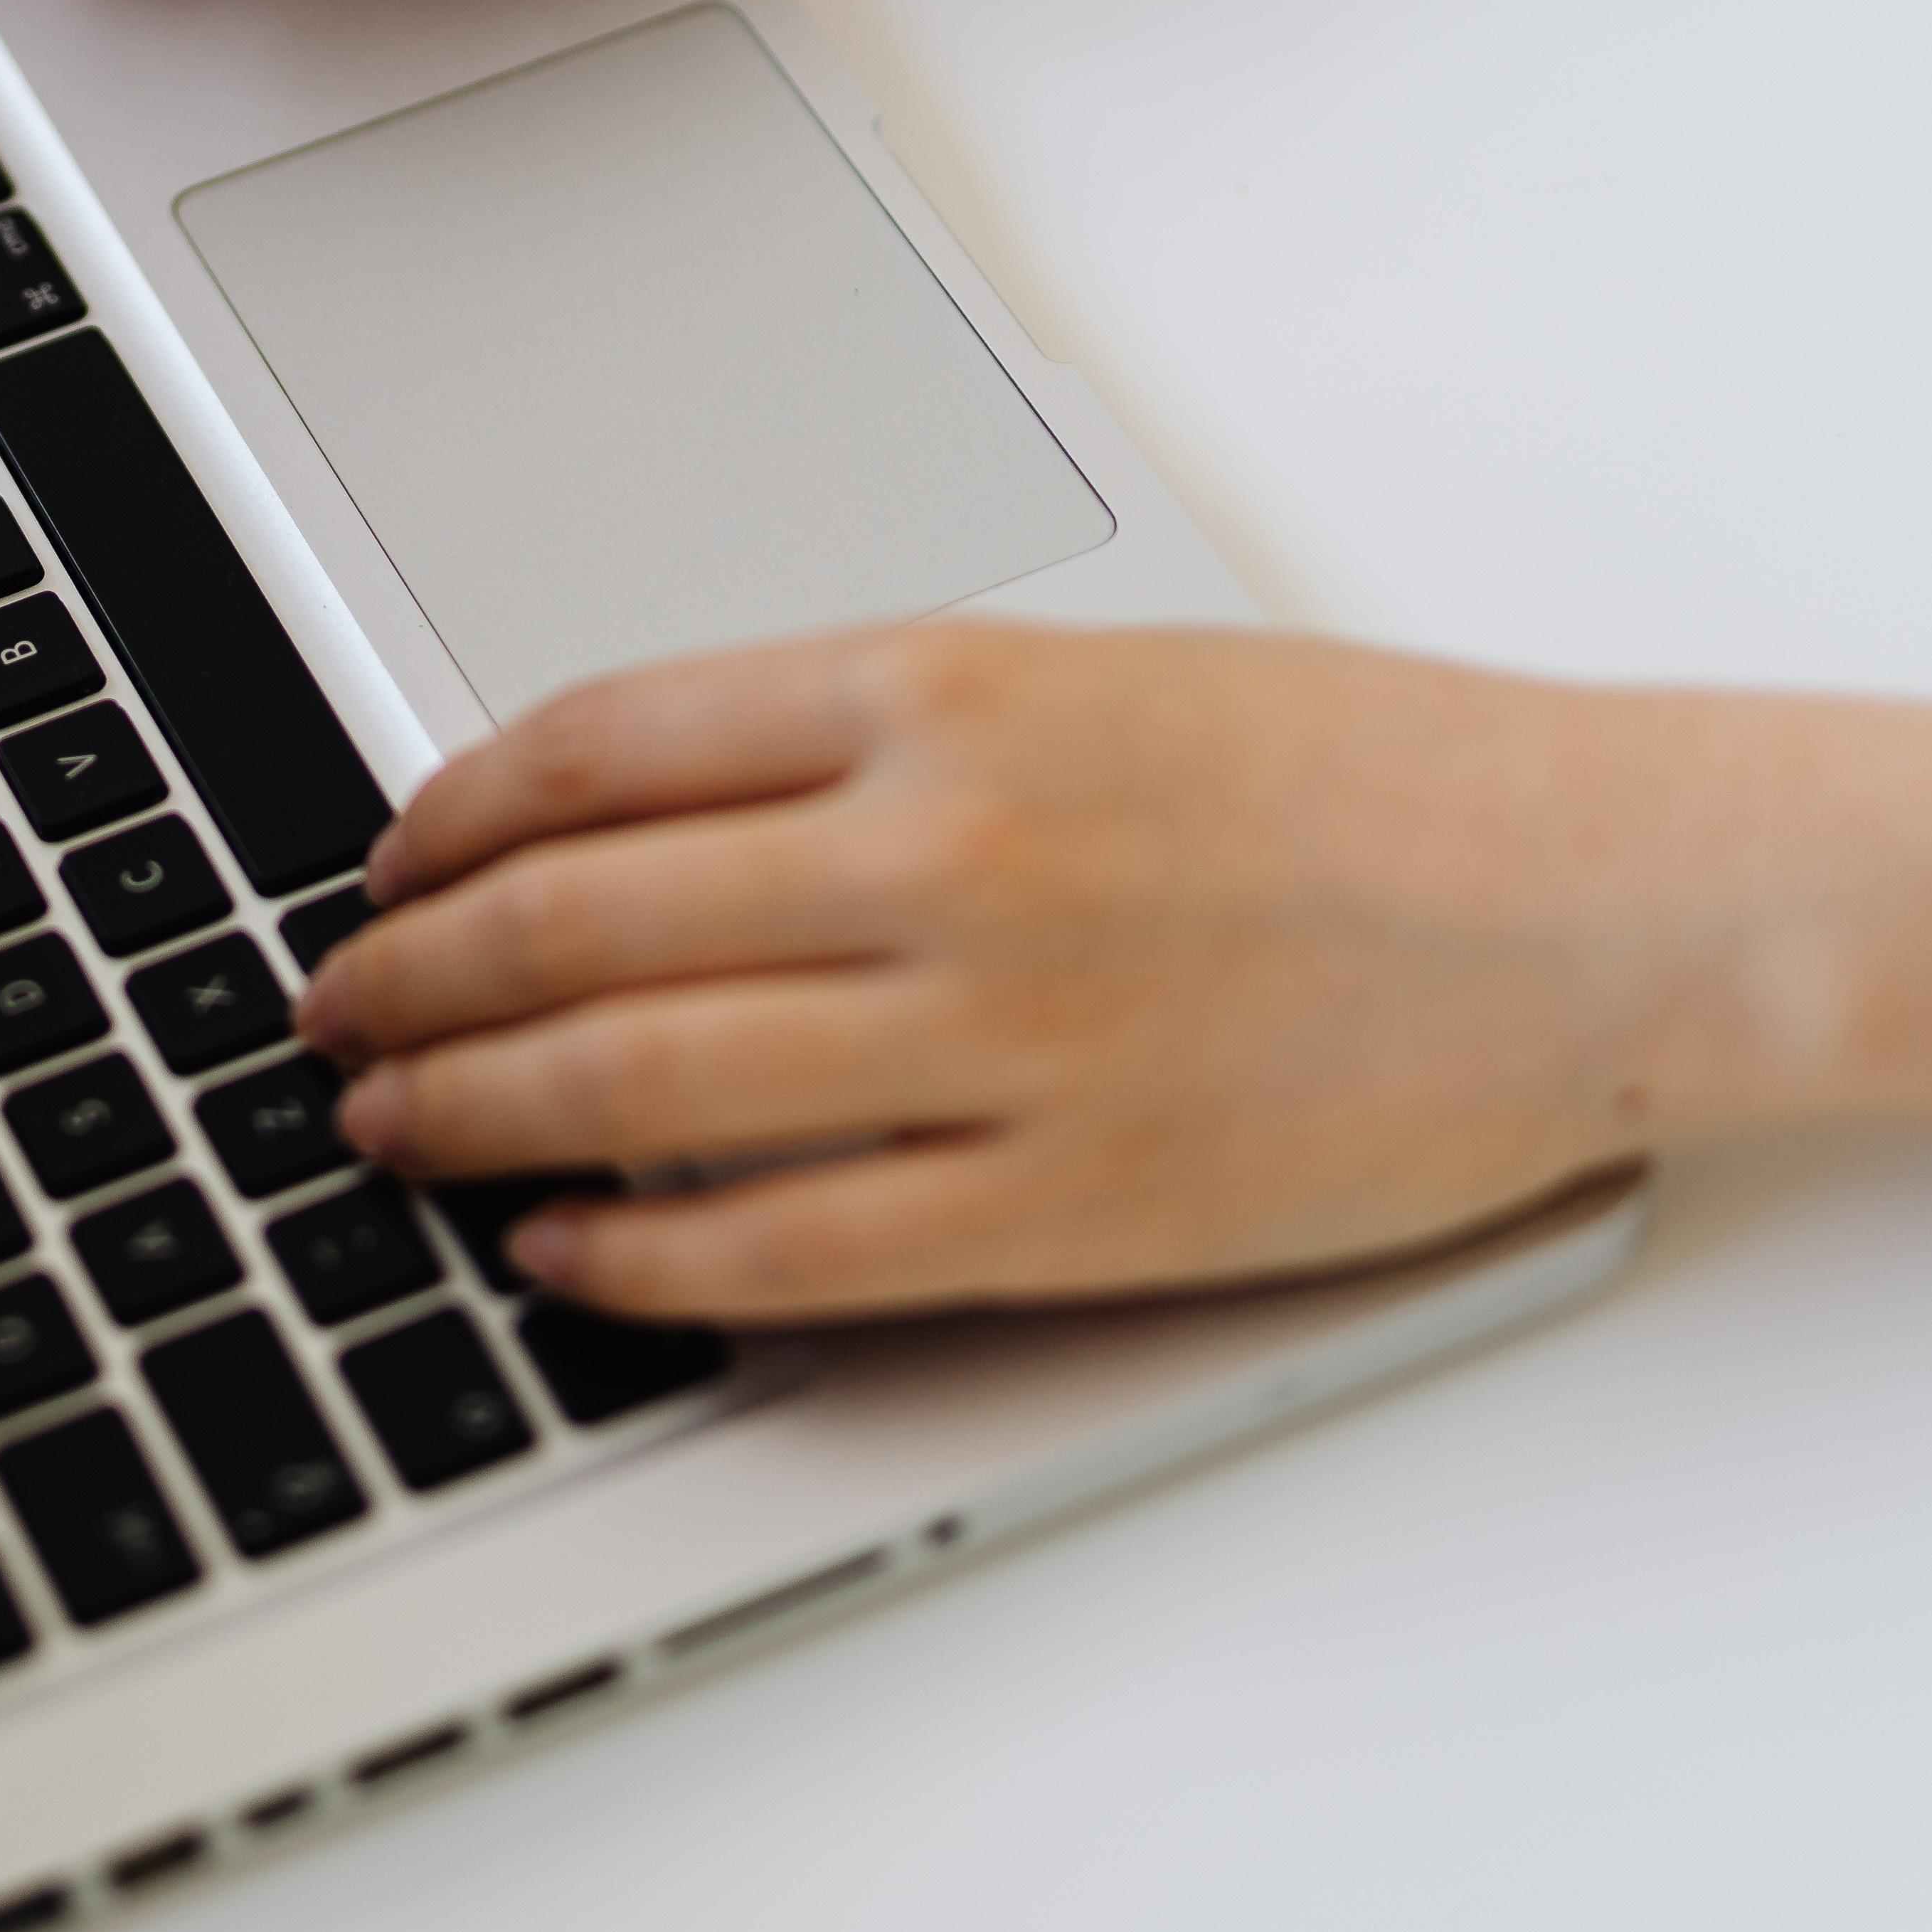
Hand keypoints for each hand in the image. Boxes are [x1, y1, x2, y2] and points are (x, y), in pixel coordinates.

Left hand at [295, 620, 1835, 1321]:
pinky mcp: (1070, 1201)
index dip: (448, 817)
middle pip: (576, 918)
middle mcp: (948, 850)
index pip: (599, 746)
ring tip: (396, 1130)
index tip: (384, 868)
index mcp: (945, 691)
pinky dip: (635, 1255)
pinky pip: (783, 1245)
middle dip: (409, 978)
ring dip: (475, 1111)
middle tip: (332, 1017)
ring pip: (638, 1083)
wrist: (1598, 900)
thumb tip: (638, 810)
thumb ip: (867, 736)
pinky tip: (564, 1251)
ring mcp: (1001, 1035)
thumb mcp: (1091, 676)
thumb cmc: (1366, 778)